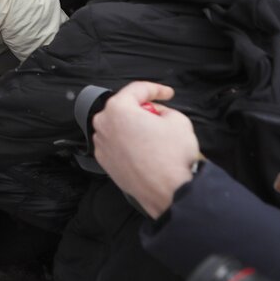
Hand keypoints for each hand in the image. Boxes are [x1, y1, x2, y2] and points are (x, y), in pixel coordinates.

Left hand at [93, 81, 199, 218]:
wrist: (168, 191)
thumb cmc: (171, 157)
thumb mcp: (178, 120)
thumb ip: (164, 109)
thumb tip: (157, 113)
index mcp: (118, 109)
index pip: (137, 89)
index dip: (156, 89)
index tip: (166, 93)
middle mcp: (104, 125)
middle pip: (124, 108)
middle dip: (142, 109)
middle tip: (160, 115)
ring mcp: (102, 144)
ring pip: (119, 126)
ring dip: (134, 127)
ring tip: (154, 137)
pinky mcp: (105, 161)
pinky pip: (116, 144)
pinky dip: (128, 143)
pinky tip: (145, 151)